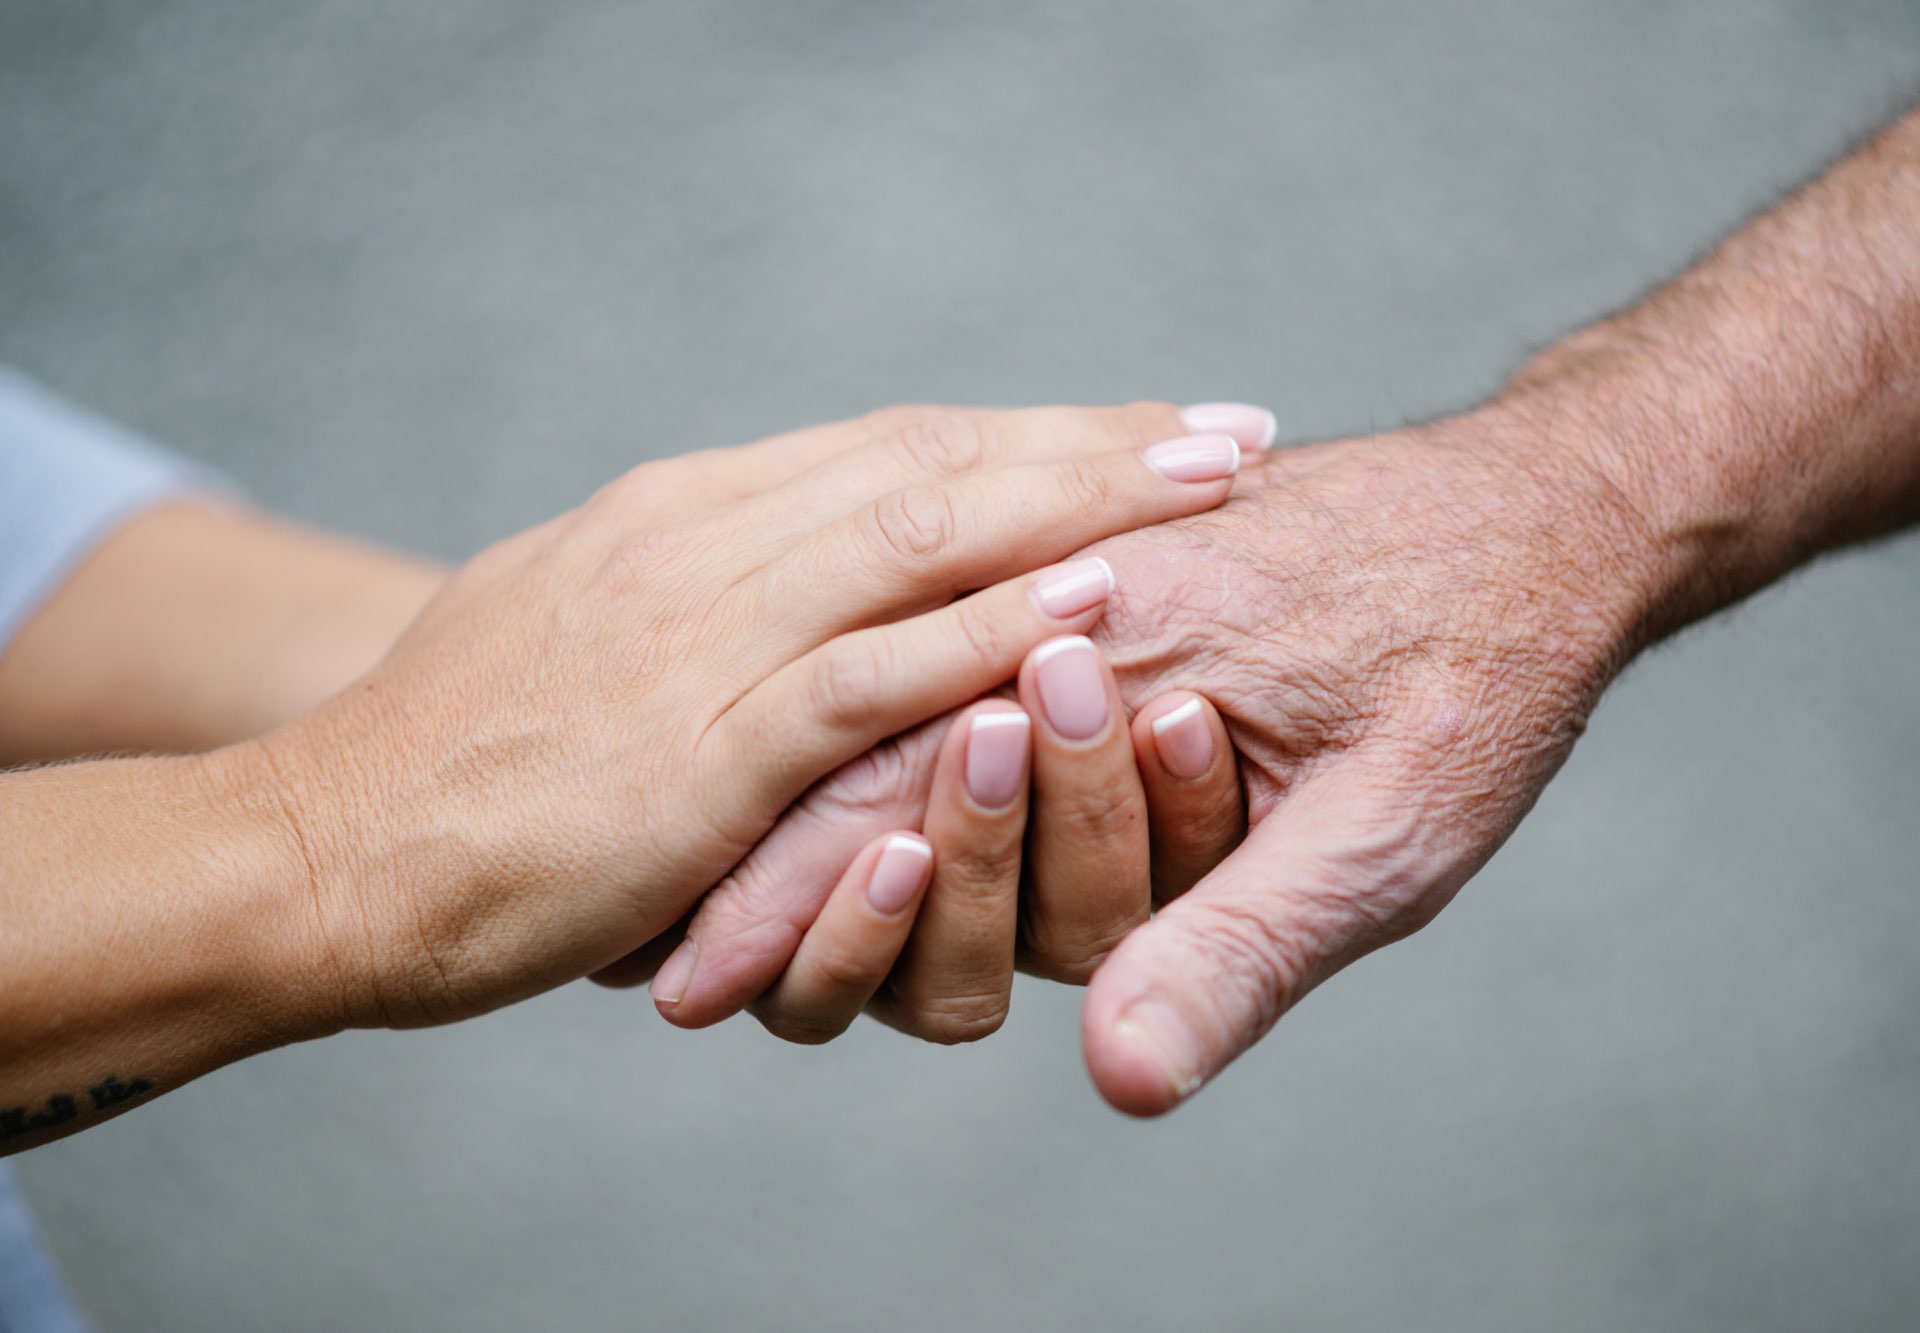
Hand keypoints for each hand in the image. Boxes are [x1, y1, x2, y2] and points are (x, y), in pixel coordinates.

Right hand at [260, 403, 1242, 1029]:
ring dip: (1083, 501)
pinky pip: (874, 670)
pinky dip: (991, 626)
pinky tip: (1097, 599)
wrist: (328, 848)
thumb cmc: (458, 762)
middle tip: (1229, 429)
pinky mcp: (703, 742)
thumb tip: (787, 587)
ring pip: (924, 532)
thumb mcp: (583, 636)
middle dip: (1096, 442)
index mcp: (684, 514)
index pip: (896, 445)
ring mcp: (703, 630)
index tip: (1146, 428)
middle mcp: (705, 539)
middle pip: (938, 458)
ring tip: (1211, 483)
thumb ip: (695, 604)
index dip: (1035, 434)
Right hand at [667, 401, 1651, 1110]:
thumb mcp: (1387, 834)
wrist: (1545, 513)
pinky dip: (926, 748)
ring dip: (870, 826)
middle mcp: (1063, 621)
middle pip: (867, 760)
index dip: (783, 901)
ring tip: (794, 892)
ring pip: (909, 719)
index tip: (678, 984)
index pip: (884, 793)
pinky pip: (975, 674)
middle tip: (697, 961)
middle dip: (796, 875)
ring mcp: (1085, 605)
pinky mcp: (1116, 610)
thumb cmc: (1478, 664)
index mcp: (1096, 665)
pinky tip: (905, 789)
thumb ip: (1236, 949)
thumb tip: (1118, 1080)